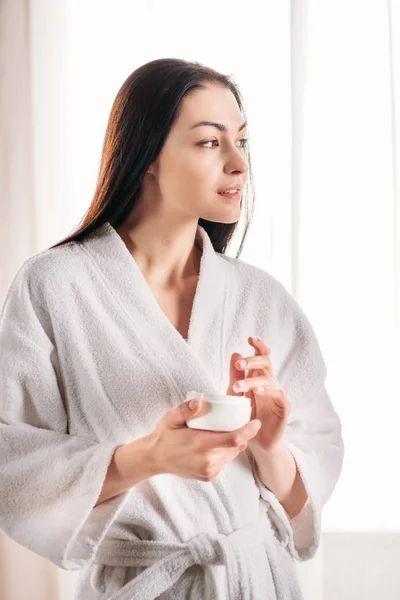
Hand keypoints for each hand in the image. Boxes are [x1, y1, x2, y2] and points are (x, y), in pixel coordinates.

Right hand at [149, 398, 261, 480]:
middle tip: (242, 421)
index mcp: (200, 445)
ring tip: (230, 430)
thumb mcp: (171, 418)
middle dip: (243, 434)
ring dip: (235, 443)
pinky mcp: (209, 476)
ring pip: (232, 454)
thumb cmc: (165, 435)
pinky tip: (218, 442)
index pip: (233, 439)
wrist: (154, 459)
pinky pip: (224, 461)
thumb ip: (185, 409)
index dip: (248, 431)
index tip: (257, 422)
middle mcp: (208, 461)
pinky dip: (225, 451)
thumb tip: (199, 402)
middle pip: (236, 446)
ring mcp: (209, 471)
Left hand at [226, 336, 290, 451]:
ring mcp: (278, 393)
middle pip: (266, 363)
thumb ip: (236, 375)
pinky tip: (258, 391)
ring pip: (269, 379)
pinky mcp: (284, 407)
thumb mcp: (236, 394)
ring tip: (238, 386)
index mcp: (259, 376)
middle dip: (252, 360)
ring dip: (252, 380)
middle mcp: (270, 382)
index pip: (262, 356)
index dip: (259, 346)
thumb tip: (235, 353)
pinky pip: (279, 394)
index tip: (250, 339)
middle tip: (239, 364)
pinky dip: (268, 391)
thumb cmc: (246, 415)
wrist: (257, 440)